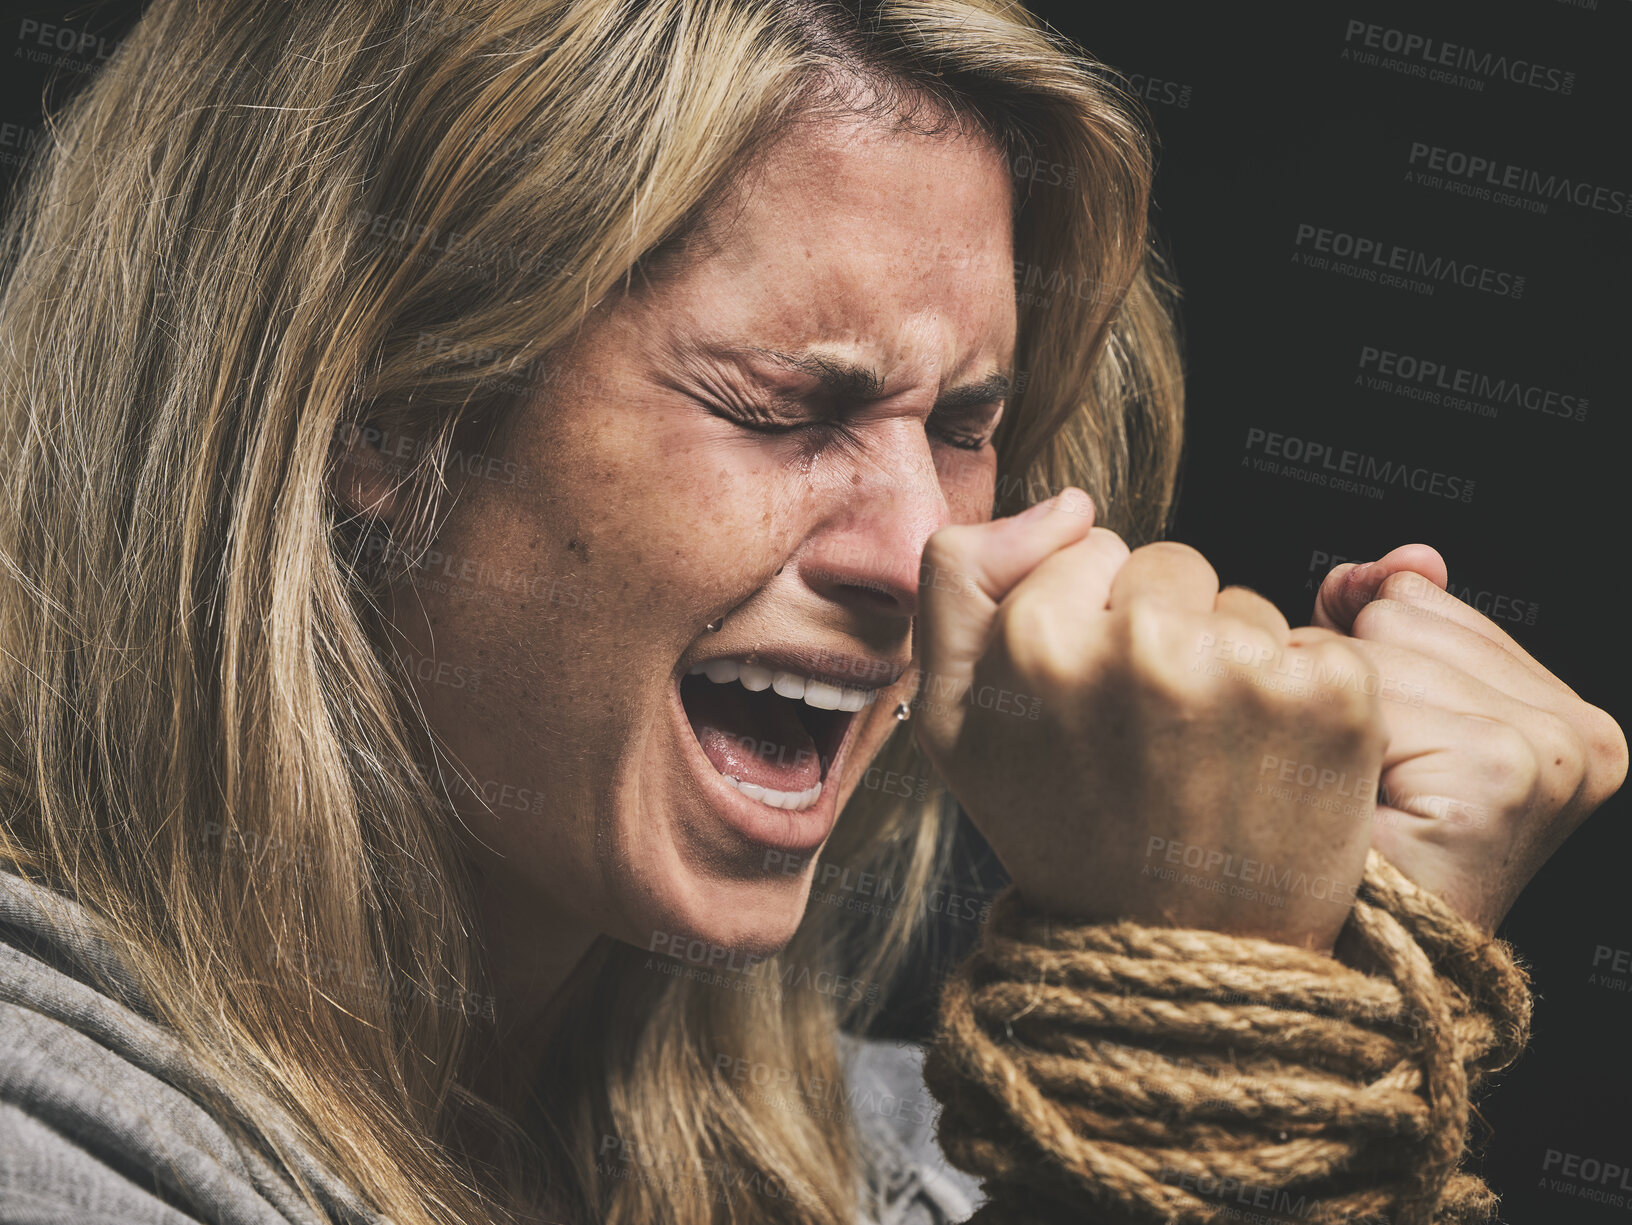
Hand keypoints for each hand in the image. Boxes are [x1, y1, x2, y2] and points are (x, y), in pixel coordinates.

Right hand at [914, 489, 1388, 953]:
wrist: (1174, 957)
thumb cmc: (1059, 827)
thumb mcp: (951, 716)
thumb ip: (957, 576)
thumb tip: (1072, 504)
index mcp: (1038, 640)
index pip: (1088, 547)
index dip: (1090, 619)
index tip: (1090, 703)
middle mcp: (1145, 645)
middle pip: (1170, 565)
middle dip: (1162, 629)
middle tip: (1149, 737)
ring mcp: (1246, 669)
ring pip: (1242, 604)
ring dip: (1232, 664)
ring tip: (1206, 761)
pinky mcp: (1336, 696)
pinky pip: (1313, 643)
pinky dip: (1300, 697)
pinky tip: (1267, 767)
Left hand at [1312, 545, 1627, 932]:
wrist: (1333, 966)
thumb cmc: (1346, 845)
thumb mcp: (1369, 709)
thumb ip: (1385, 614)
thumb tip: (1413, 553)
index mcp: (1570, 715)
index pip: (1415, 599)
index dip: (1357, 666)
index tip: (1373, 759)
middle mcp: (1588, 734)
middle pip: (1394, 617)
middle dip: (1349, 695)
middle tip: (1363, 791)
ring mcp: (1560, 753)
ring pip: (1375, 650)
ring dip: (1336, 727)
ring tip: (1363, 806)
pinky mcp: (1510, 772)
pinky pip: (1371, 694)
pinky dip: (1336, 751)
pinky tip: (1363, 812)